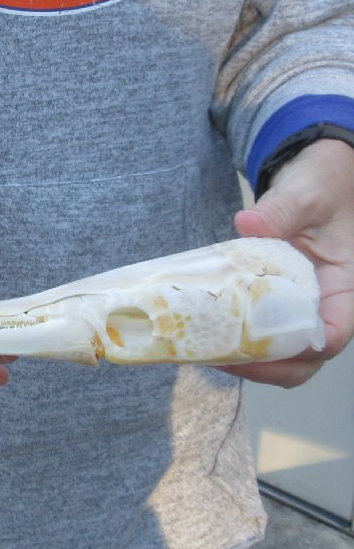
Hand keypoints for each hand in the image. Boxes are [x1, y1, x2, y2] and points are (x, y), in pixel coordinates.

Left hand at [221, 139, 353, 386]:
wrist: (316, 179)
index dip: (298, 350)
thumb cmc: (322, 186)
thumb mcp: (305, 194)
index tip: (259, 346)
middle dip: (266, 369)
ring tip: (209, 353)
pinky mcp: (279, 304)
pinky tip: (209, 334)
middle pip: (305, 360)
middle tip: (221, 358)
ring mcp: (303, 308)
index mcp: (346, 287)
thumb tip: (248, 223)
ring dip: (250, 361)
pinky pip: (264, 334)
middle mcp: (328, 306)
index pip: (332, 334)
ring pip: (283, 355)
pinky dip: (240, 342)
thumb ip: (280, 210)